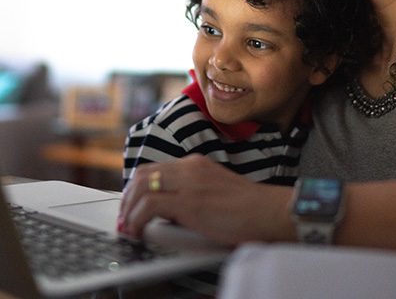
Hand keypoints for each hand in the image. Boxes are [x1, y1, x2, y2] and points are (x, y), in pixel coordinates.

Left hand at [118, 154, 294, 245]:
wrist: (271, 212)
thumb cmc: (249, 209)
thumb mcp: (215, 193)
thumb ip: (192, 195)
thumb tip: (168, 213)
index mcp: (196, 165)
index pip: (155, 168)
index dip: (137, 188)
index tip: (131, 206)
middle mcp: (190, 168)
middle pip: (142, 174)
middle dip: (127, 198)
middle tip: (124, 219)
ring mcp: (189, 183)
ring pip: (141, 186)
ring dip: (128, 209)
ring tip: (128, 227)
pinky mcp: (190, 202)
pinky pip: (149, 206)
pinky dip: (136, 219)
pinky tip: (138, 232)